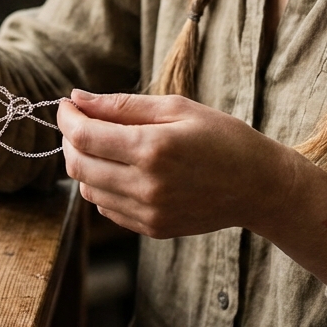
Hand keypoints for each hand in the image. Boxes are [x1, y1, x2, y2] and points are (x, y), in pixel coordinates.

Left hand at [57, 90, 300, 238]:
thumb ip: (121, 105)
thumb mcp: (176, 108)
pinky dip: (102, 186)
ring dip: (84, 164)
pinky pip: (106, 208)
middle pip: (77, 165)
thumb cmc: (222, 137)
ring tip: (104, 145)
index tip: (67, 105)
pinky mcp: (151, 228)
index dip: (67, 117)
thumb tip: (78, 98)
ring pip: (87, 188)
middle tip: (80, 123)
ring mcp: (147, 211)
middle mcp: (145, 184)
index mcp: (152, 148)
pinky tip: (122, 170)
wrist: (259, 186)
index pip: (83, 135)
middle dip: (69, 140)